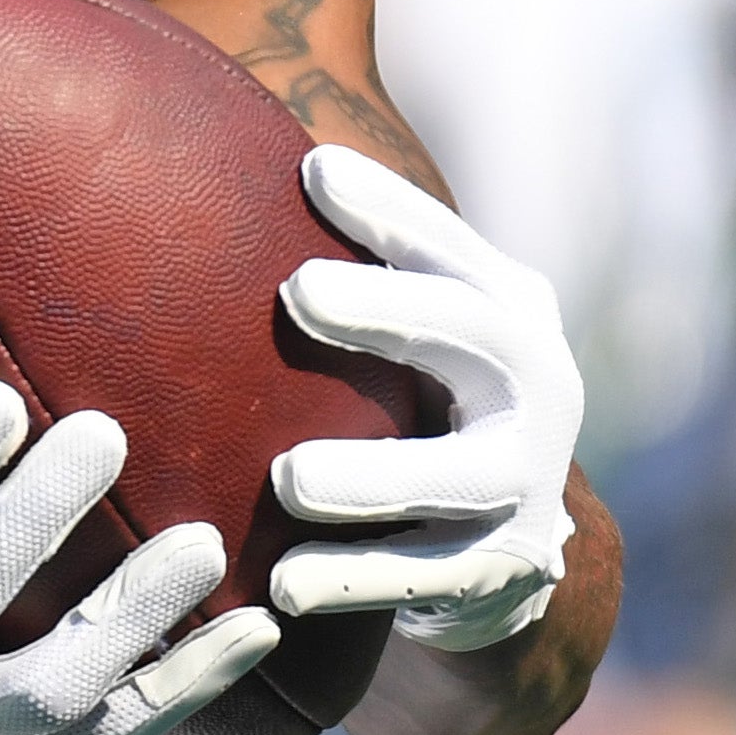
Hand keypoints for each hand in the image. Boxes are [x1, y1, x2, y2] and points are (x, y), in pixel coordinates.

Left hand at [269, 145, 584, 650]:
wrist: (496, 558)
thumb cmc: (413, 406)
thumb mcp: (409, 334)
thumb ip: (349, 265)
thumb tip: (200, 148)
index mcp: (507, 311)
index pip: (450, 248)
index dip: (390, 208)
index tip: (312, 168)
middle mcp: (534, 388)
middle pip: (474, 335)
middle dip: (390, 309)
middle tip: (299, 292)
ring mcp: (524, 484)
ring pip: (456, 477)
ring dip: (373, 474)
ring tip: (289, 478)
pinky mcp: (498, 573)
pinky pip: (424, 579)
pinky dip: (354, 580)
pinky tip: (283, 586)